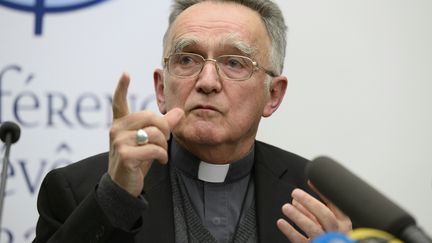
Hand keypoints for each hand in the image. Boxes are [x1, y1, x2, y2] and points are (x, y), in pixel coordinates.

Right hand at [108, 73, 183, 196]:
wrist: (123, 186)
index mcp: (121, 124)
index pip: (119, 102)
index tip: (126, 73)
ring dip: (164, 144)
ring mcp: (119, 142)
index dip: (122, 87)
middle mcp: (116, 130)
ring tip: (161, 153)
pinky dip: (162, 155)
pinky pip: (154, 149)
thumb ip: (164, 126)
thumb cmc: (136, 160)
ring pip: (154, 133)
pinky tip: (161, 160)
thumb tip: (179, 112)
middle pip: (150, 117)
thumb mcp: (150, 141)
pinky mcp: (125, 155)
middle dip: (164, 128)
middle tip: (165, 140)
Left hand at [276, 183, 351, 242]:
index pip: (335, 204)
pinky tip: (282, 222)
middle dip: (309, 202)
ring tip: (286, 207)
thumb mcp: (327, 220)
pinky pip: (300, 240)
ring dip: (298, 216)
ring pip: (313, 228)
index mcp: (343, 222)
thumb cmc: (327, 235)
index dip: (322, 192)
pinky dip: (290, 231)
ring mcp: (325, 240)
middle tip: (295, 193)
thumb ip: (316, 208)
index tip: (309, 182)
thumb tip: (303, 192)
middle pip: (326, 216)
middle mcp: (336, 232)